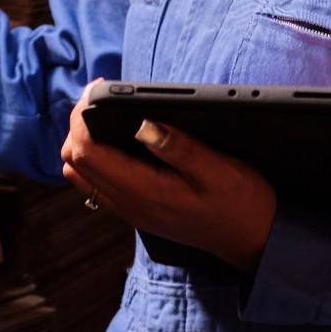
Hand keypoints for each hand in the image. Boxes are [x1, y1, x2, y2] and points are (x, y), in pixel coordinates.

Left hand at [61, 80, 277, 272]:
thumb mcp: (218, 170)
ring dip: (83, 141)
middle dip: (78, 125)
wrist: (254, 242)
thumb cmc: (242, 205)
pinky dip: (95, 157)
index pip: (88, 153)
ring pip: (81, 174)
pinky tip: (115, 139)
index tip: (95, 89)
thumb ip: (180, 147)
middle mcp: (130, 205)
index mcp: (144, 193)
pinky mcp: (138, 210)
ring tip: (103, 113)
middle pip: (75, 162)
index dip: (82, 118)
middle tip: (98, 95)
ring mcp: (131, 210)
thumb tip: (143, 124)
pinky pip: (98, 184)